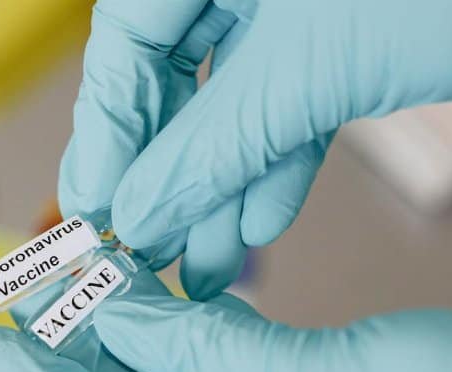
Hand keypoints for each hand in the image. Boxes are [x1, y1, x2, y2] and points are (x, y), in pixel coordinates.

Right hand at [60, 0, 451, 298]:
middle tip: (145, 247)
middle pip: (173, 78)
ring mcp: (302, 5)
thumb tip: (143, 208)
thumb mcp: (307, 69)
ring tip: (201, 264)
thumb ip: (213, 144)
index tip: (98, 211)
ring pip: (236, 104)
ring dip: (219, 189)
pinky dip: (275, 168)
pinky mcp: (353, 38)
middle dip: (166, 172)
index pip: (127, 43)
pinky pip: (291, 108)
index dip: (108, 133)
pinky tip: (258, 222)